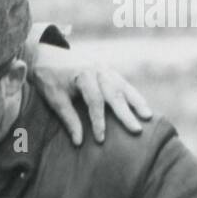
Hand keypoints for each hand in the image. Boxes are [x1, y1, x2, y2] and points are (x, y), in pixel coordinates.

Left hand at [28, 35, 151, 145]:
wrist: (48, 55)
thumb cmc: (49, 79)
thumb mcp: (55, 99)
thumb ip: (68, 119)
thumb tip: (79, 142)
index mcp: (83, 75)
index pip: (95, 101)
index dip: (98, 121)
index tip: (101, 139)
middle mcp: (98, 70)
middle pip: (115, 93)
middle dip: (126, 114)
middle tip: (137, 130)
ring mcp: (105, 69)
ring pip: (124, 87)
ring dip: (137, 102)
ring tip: (148, 117)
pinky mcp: (108, 71)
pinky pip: (124, 84)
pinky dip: (133, 95)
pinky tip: (142, 106)